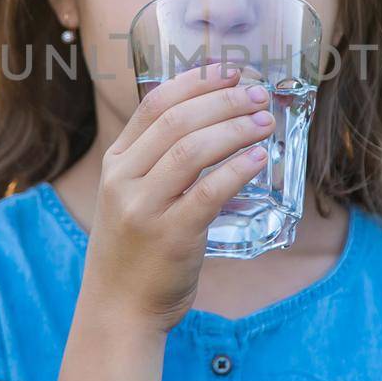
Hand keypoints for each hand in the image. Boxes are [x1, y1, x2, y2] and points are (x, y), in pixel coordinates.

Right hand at [80, 61, 274, 333]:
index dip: (195, 81)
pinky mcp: (170, 236)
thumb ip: (157, 163)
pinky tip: (258, 158)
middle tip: (258, 94)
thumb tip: (212, 123)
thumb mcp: (131, 197)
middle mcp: (124, 180)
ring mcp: (144, 208)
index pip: (155, 104)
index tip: (228, 71)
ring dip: (234, 128)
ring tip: (265, 121)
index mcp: (116, 163)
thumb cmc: (135, 252)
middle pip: (178, 121)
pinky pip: (208, 192)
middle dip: (223, 100)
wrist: (119, 310)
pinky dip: (235, 169)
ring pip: (192, 150)